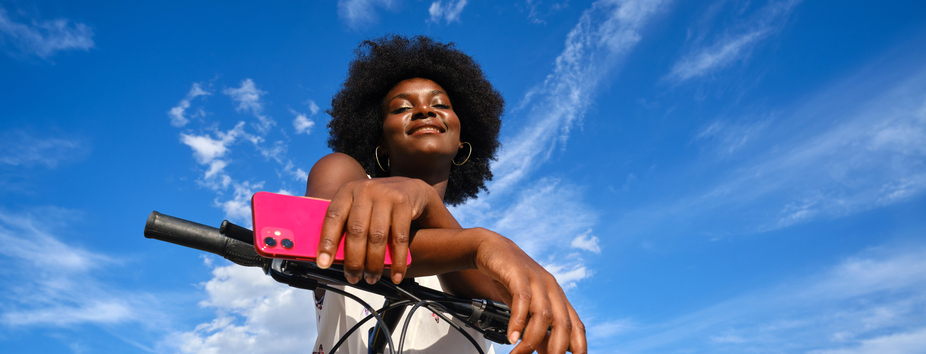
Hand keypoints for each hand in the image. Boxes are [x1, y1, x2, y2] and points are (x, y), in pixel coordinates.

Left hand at [315, 177, 437, 284]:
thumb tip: (332, 257)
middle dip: (353, 260)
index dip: (327, 241)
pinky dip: (397, 261)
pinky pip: (400, 238)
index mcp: (348, 191)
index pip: (333, 216)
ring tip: (371, 278)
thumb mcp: (359, 206)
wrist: (410, 189)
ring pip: (377, 237)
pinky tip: (396, 276)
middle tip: (353, 278)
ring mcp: (386, 196)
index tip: (323, 263)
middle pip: (356, 230)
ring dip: (374, 263)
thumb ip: (346, 223)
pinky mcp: (405, 204)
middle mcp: (365, 190)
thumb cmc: (378, 204)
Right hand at [472, 229, 586, 353]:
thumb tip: (547, 351)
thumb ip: (537, 328)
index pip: (577, 326)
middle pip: (563, 323)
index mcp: (559, 298)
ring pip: (543, 315)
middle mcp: (552, 288)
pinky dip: (517, 321)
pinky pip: (522, 300)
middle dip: (556, 349)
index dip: (579, 347)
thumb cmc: (511, 279)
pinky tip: (511, 336)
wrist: (492, 249)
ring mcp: (537, 280)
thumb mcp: (527, 307)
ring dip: (531, 340)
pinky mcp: (518, 274)